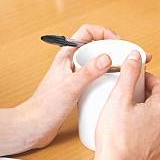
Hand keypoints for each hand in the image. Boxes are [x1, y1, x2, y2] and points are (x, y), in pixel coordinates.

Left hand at [19, 24, 117, 148]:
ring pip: (95, 63)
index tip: (117, 41)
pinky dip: (104, 79)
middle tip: (125, 56)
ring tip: (122, 71)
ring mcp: (73, 76)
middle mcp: (70, 63)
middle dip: (111, 49)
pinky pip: (94, 78)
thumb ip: (89, 72)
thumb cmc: (45, 106)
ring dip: (109, 65)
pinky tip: (111, 89)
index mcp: (66, 56)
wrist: (34, 126)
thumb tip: (107, 58)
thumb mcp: (71, 87)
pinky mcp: (75, 89)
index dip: (103, 32)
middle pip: (94, 47)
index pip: (86, 32)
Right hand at [90, 50, 159, 159]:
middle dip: (147, 96)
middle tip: (129, 96)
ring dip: (148, 114)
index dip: (147, 78)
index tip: (136, 79)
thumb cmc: (116, 138)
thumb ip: (128, 74)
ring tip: (128, 115)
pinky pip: (157, 137)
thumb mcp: (118, 99)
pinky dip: (148, 132)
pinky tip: (132, 134)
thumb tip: (135, 57)